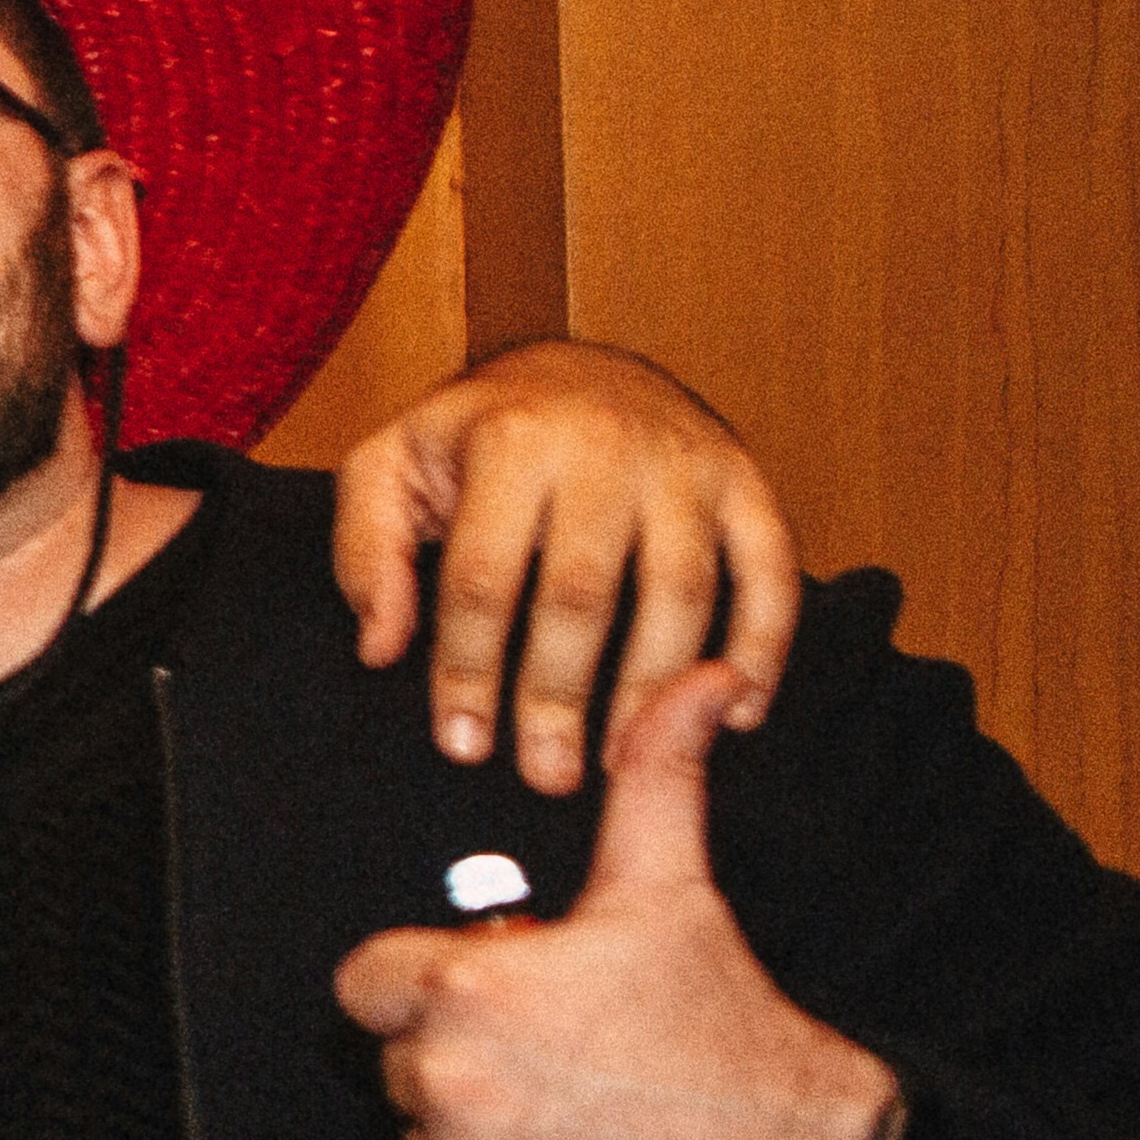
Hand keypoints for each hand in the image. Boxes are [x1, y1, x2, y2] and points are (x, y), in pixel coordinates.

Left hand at [333, 662, 890, 1139]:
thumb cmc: (725, 1022)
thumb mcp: (671, 888)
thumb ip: (655, 775)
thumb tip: (699, 680)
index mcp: (466, 991)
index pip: (370, 984)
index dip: (432, 984)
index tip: (504, 995)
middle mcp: (449, 1084)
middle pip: (402, 1065)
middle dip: (467, 1058)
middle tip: (566, 1060)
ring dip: (485, 1136)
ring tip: (581, 1119)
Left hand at [334, 337, 799, 791]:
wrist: (577, 364)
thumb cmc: (474, 434)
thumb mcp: (389, 467)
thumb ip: (368, 552)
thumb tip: (382, 647)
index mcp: (510, 440)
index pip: (483, 576)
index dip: (469, 668)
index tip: (462, 744)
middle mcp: (604, 445)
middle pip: (583, 592)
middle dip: (560, 695)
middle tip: (548, 775)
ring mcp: (685, 462)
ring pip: (680, 591)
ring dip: (654, 689)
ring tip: (623, 760)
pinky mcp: (744, 479)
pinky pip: (771, 569)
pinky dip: (766, 645)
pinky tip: (740, 712)